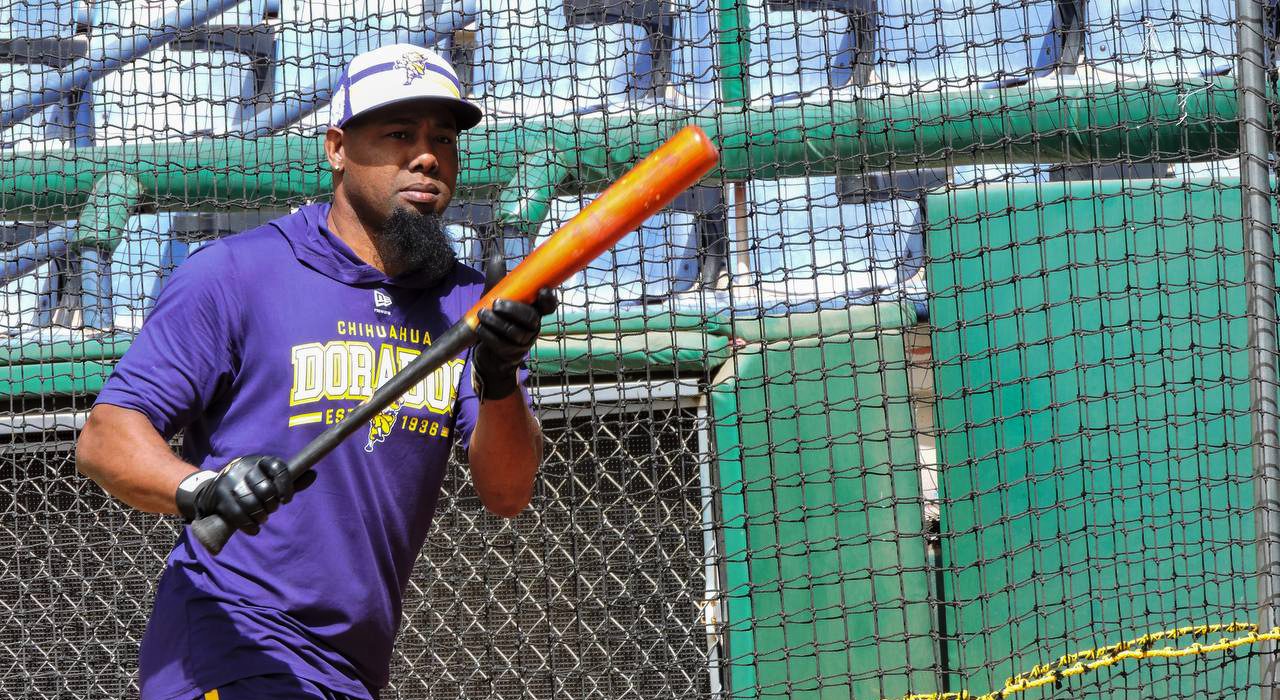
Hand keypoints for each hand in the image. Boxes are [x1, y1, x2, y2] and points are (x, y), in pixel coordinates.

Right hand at [175, 455, 314, 533]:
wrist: (211, 490)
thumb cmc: (249, 485)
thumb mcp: (269, 478)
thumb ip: (291, 479)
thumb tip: (314, 473)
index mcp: (260, 461)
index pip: (279, 467)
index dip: (286, 485)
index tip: (286, 499)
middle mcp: (244, 468)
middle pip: (266, 489)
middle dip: (272, 504)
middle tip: (270, 509)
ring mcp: (230, 482)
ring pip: (252, 503)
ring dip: (261, 516)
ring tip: (262, 518)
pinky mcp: (220, 497)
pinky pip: (238, 515)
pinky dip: (249, 526)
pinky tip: (254, 529)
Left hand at [472, 289, 556, 400]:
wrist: (488, 354)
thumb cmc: (495, 321)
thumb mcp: (495, 298)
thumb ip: (498, 281)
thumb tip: (497, 256)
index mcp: (533, 311)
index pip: (549, 306)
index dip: (549, 298)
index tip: (542, 290)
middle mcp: (532, 327)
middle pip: (531, 319)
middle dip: (514, 310)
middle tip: (496, 304)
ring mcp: (523, 343)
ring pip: (514, 332)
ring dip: (496, 322)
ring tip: (482, 314)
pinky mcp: (510, 355)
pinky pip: (501, 344)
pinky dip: (488, 335)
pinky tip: (480, 328)